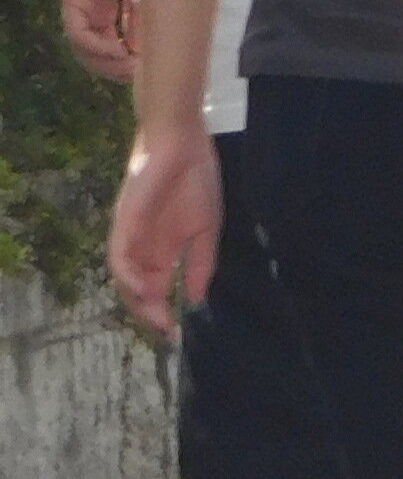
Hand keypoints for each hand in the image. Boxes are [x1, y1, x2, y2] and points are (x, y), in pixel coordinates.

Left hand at [107, 128, 221, 339]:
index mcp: (163, 250)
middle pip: (137, 290)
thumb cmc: (196, 180)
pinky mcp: (123, 223)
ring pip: (124, 278)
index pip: (155, 289)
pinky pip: (118, 256)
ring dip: (136, 300)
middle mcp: (142, 248)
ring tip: (156, 316)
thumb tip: (196, 299)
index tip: (177, 333)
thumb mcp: (207, 228)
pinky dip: (127, 275)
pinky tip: (142, 289)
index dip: (163, 312)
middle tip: (167, 331)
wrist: (182, 144)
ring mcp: (131, 237)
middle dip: (150, 313)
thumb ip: (201, 264)